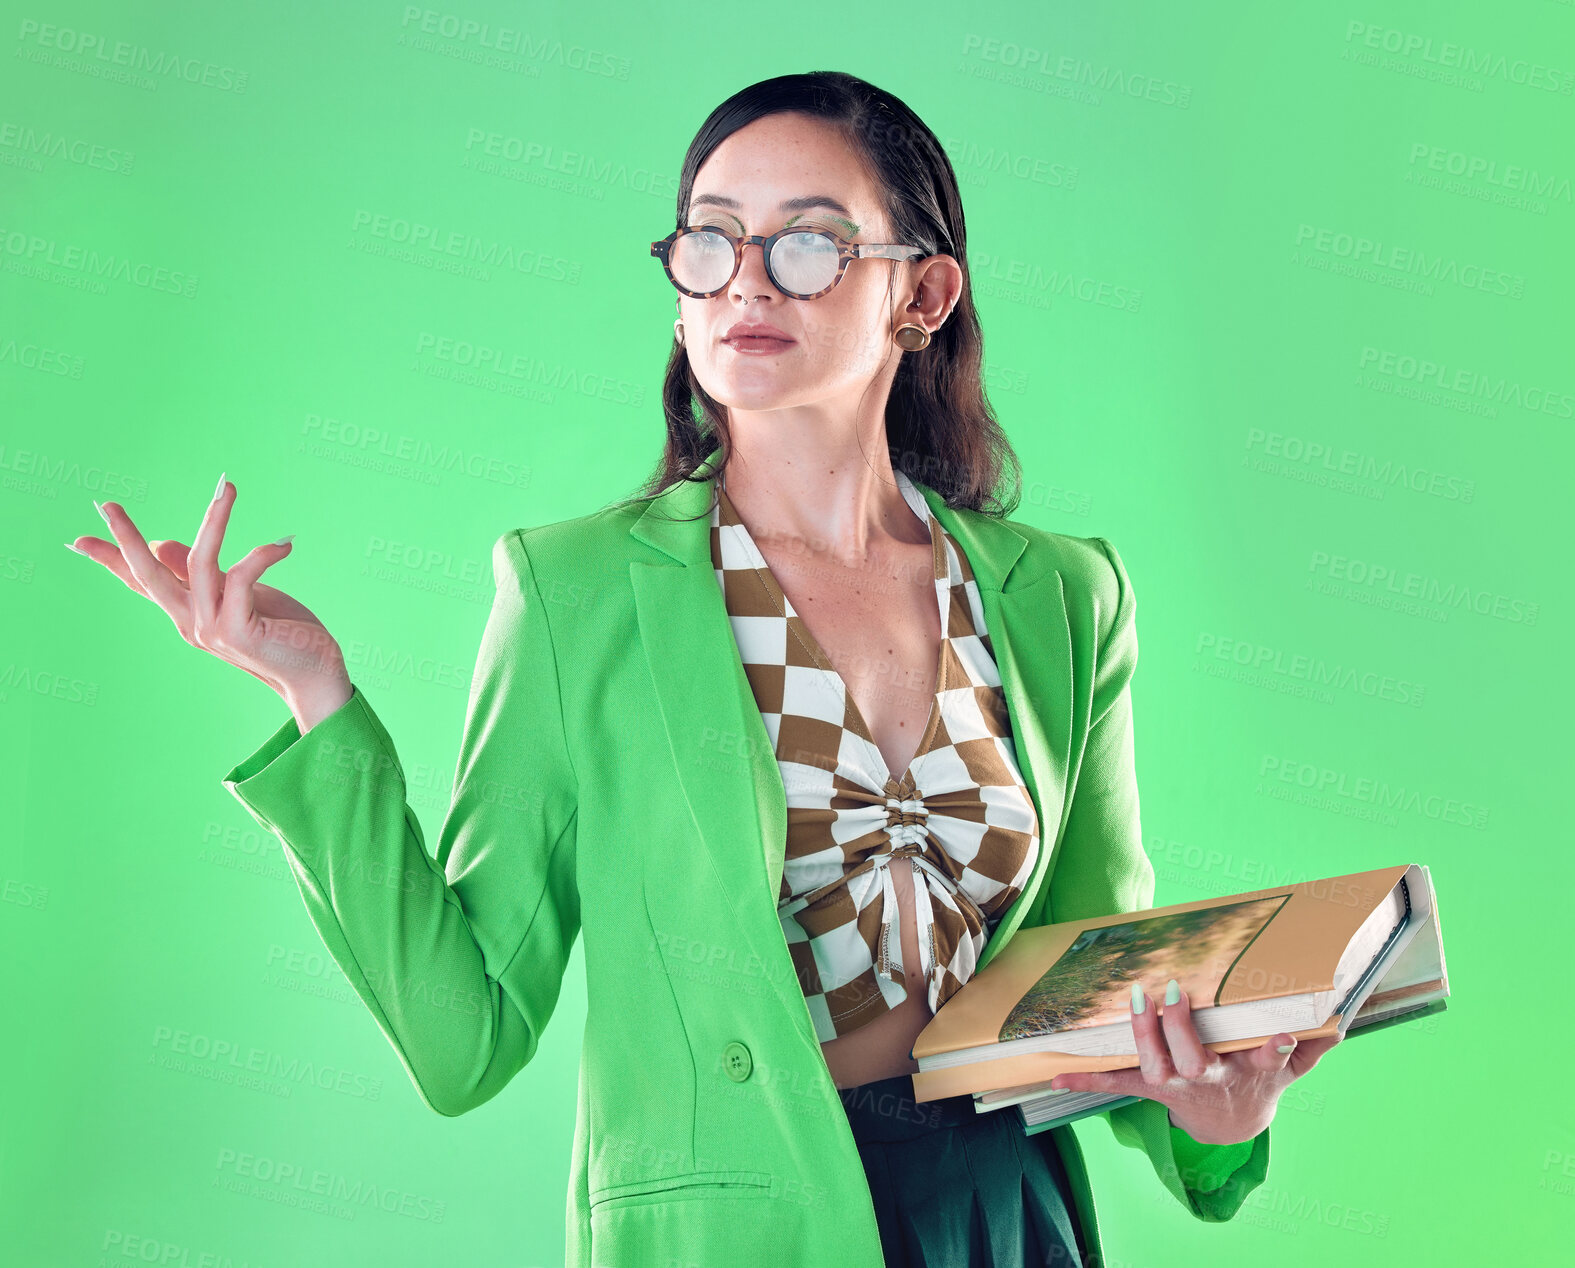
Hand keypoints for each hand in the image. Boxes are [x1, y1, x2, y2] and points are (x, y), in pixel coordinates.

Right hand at [68, 474, 352, 728]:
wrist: (314, 673)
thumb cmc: (282, 632)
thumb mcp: (239, 596)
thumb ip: (202, 575)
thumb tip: (161, 543)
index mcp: (188, 612)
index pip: (142, 582)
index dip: (111, 559)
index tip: (77, 539)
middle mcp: (192, 623)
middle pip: (149, 575)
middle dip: (126, 539)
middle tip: (107, 504)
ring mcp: (212, 630)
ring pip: (199, 564)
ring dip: (214, 520)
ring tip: (227, 488)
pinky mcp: (240, 632)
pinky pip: (242, 577)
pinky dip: (262, 554)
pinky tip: (285, 546)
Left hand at [1048, 980, 1343, 1145]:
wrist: (1229, 1126)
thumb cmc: (1255, 1084)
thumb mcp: (1288, 1071)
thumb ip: (1310, 1049)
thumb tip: (1337, 1025)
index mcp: (1248, 1072)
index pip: (1268, 1062)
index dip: (1273, 1050)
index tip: (1281, 1035)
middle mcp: (1209, 1080)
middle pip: (1196, 1060)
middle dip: (1184, 1028)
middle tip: (1179, 991)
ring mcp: (1177, 1087)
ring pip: (1157, 1067)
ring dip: (1143, 1035)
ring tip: (1138, 999)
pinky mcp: (1150, 1089)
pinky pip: (1116, 1084)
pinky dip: (1085, 1080)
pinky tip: (1055, 1074)